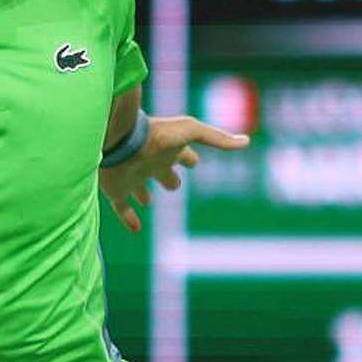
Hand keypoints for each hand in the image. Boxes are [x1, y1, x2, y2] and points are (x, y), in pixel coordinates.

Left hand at [99, 115, 249, 233]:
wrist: (117, 140)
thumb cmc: (155, 135)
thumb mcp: (190, 132)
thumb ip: (216, 137)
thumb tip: (245, 142)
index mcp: (167, 150)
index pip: (183, 156)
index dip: (189, 159)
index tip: (193, 162)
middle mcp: (148, 164)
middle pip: (162, 173)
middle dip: (168, 178)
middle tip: (172, 183)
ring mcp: (131, 177)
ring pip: (139, 189)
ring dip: (143, 194)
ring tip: (147, 200)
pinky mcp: (116, 190)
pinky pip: (122, 208)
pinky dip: (129, 219)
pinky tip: (136, 229)